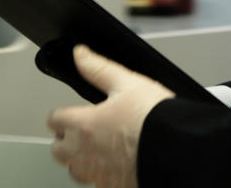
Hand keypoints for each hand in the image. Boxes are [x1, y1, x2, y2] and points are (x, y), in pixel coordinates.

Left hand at [47, 45, 174, 186]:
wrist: (175, 150)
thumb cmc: (154, 119)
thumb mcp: (128, 83)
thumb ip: (99, 68)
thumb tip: (81, 54)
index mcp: (83, 124)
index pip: (55, 119)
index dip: (62, 113)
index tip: (70, 112)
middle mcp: (83, 152)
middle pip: (57, 148)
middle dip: (65, 139)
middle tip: (83, 130)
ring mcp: (96, 173)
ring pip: (73, 169)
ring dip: (79, 159)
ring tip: (97, 148)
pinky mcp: (111, 185)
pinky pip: (95, 181)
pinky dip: (100, 173)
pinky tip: (115, 163)